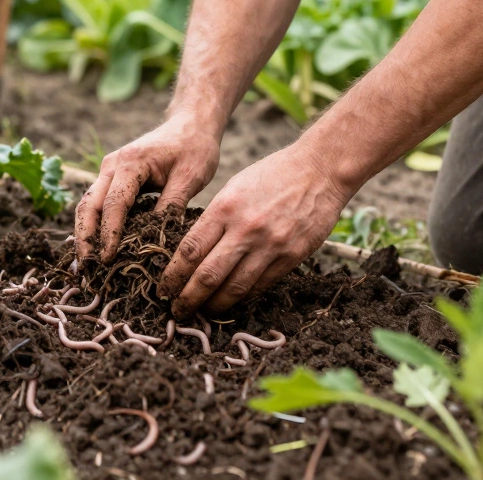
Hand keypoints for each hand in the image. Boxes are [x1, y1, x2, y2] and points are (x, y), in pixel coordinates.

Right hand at [74, 115, 220, 261]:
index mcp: (131, 163)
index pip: (114, 204)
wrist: (191, 124)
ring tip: (87, 263)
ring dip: (85, 233)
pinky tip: (96, 247)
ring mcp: (109, 170)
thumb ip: (172, 205)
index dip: (110, 233)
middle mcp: (112, 165)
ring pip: (87, 204)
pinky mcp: (113, 178)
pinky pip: (97, 203)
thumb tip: (157, 238)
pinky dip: (94, 225)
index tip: (109, 259)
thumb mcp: (190, 177)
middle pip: (88, 204)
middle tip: (87, 268)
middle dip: (85, 237)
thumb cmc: (194, 147)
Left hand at [156, 142, 352, 317]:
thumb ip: (215, 218)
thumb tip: (192, 252)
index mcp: (225, 208)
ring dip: (215, 305)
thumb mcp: (234, 187)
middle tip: (177, 311)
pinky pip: (261, 286)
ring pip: (234, 288)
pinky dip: (243, 298)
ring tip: (203, 313)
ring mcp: (270, 245)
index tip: (163, 288)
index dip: (172, 275)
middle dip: (188, 299)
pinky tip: (232, 302)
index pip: (190, 250)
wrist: (319, 170)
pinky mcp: (292, 256)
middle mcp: (245, 229)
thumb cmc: (272, 175)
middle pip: (207, 275)